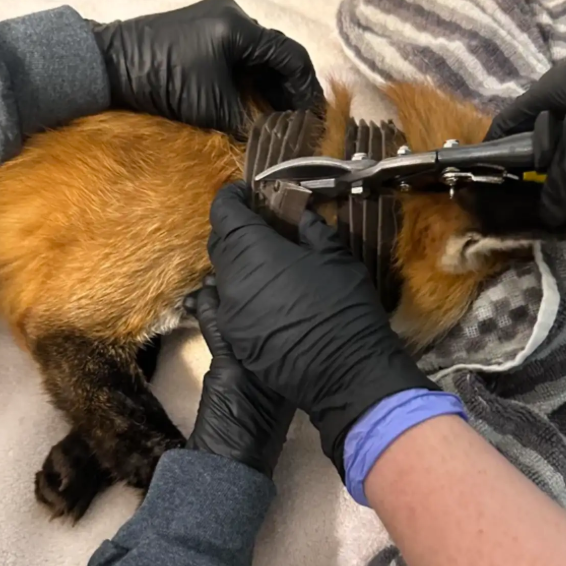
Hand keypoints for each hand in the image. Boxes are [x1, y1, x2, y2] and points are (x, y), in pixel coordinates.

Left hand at [89, 0, 322, 134]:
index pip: (292, 56)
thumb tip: (275, 142)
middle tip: (300, 121)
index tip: (315, 117)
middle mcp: (233, 15)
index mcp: (240, 27)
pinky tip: (254, 104)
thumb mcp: (212, 107)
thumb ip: (248, 122)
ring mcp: (216, 20)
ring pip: (258, 56)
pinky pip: (239, 55)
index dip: (307, 90)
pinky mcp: (202, 32)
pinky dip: (250, 79)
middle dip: (290, 90)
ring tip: (280, 118)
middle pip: (277, 54)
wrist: (109, 66)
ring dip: (270, 86)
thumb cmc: (162, 81)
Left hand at [206, 182, 435, 475]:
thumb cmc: (345, 307)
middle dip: (235, 230)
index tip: (246, 193)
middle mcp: (231, 281)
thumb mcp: (336, 256)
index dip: (231, 197)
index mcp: (253, 252)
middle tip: (261, 227)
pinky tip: (265, 299)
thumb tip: (297, 212)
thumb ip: (310, 228)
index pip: (224, 212)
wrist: (346, 372)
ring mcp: (229, 315)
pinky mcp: (234, 341)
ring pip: (221, 278)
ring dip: (237, 265)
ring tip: (265, 265)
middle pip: (219, 244)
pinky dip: (240, 295)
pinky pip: (227, 308)